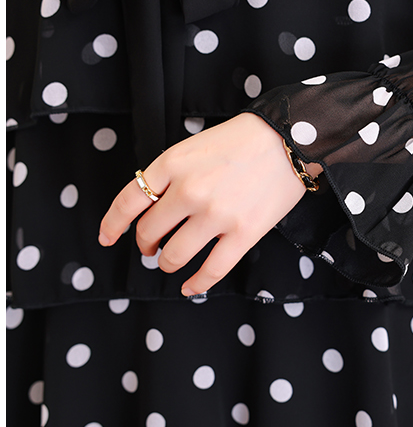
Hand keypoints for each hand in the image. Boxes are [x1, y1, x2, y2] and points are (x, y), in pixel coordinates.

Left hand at [98, 112, 322, 296]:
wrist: (291, 139)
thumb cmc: (245, 139)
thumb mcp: (195, 145)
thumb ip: (172, 173)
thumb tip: (156, 206)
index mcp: (172, 164)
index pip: (128, 201)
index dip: (113, 225)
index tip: (107, 238)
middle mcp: (189, 191)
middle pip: (149, 232)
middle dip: (147, 245)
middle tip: (152, 248)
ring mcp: (216, 215)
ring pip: (175, 255)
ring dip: (168, 264)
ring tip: (172, 262)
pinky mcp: (243, 234)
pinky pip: (212, 270)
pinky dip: (197, 284)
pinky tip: (191, 288)